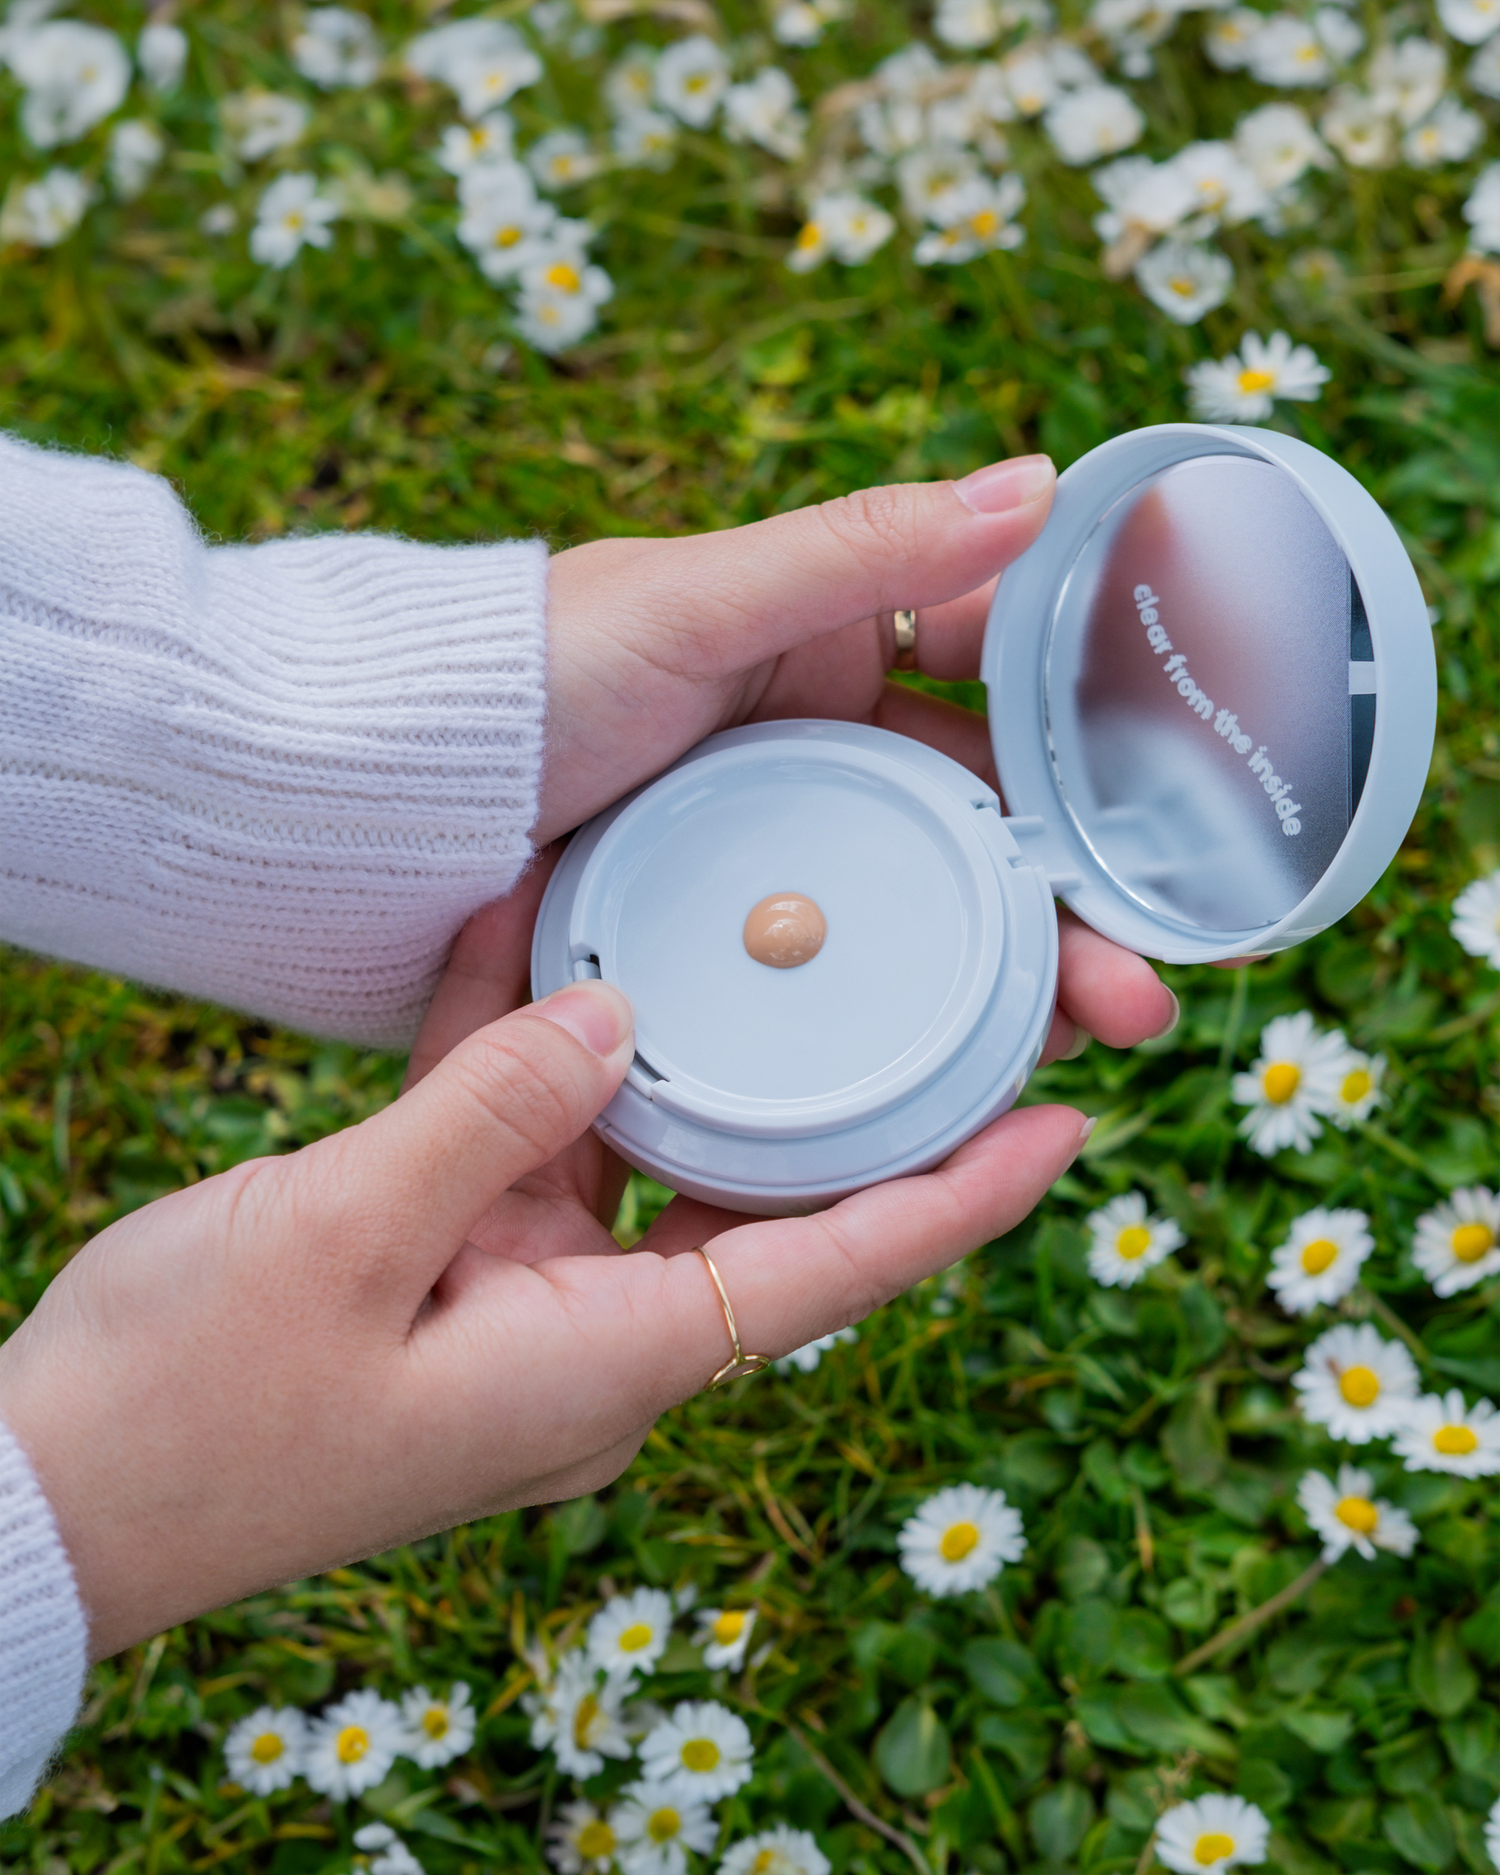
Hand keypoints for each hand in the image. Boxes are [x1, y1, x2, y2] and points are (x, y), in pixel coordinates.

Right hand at [0, 980, 1090, 1660]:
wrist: (58, 1491)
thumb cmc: (193, 1411)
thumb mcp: (344, 1240)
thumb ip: (489, 1110)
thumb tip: (610, 1006)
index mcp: (607, 1362)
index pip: (837, 1268)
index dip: (961, 1195)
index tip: (1070, 1122)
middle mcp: (594, 1330)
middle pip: (766, 1193)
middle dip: (847, 1089)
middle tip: (944, 970)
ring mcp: (522, 1291)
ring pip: (647, 1144)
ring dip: (688, 1043)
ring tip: (768, 925)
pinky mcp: (451, 1255)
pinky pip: (532, 1133)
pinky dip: (546, 1047)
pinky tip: (561, 939)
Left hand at [409, 457, 1176, 1081]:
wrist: (376, 804)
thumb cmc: (525, 676)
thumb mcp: (698, 601)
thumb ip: (861, 549)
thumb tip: (1044, 483)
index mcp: (823, 645)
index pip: (999, 674)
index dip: (1098, 727)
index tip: (1184, 789)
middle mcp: (816, 748)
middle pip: (988, 820)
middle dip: (1082, 894)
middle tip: (1150, 984)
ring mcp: (776, 849)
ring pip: (935, 910)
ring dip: (1026, 972)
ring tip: (1100, 1043)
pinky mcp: (728, 935)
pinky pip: (848, 976)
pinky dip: (921, 1016)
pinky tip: (982, 1069)